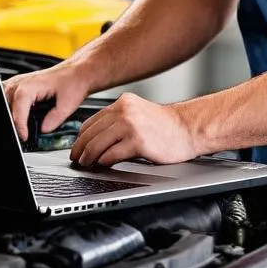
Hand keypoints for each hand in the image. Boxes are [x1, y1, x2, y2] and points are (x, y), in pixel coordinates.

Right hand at [4, 62, 91, 141]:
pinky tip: (27, 115)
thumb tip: (43, 130)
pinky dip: (15, 109)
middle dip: (16, 123)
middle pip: (8, 110)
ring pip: (6, 105)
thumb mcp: (68, 104)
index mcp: (28, 87)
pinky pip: (9, 100)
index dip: (21, 129)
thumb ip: (54, 120)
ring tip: (27, 125)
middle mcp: (19, 84)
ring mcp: (17, 83)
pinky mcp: (19, 86)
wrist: (77, 71)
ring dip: (14, 115)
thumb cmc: (73, 81)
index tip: (26, 138)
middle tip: (28, 133)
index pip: (17, 114)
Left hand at [70, 93, 198, 167]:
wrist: (189, 129)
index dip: (80, 138)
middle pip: (91, 133)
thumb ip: (119, 121)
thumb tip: (96, 139)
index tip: (77, 148)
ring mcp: (131, 126)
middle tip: (77, 160)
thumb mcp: (139, 114)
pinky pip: (112, 155)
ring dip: (89, 157)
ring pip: (98, 144)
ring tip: (87, 164)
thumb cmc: (167, 126)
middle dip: (80, 149)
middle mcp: (125, 111)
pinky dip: (104, 162)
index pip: (91, 121)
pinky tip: (103, 165)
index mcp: (123, 103)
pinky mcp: (138, 142)